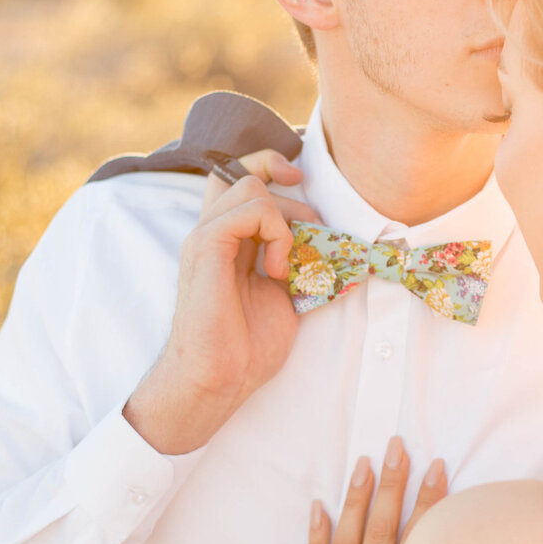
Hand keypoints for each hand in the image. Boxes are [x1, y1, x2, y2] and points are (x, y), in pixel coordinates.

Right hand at [123, 151, 318, 454]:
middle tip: (312, 242)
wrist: (219, 379)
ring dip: (285, 220)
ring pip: (250, 186)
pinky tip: (278, 269)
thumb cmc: (247, 346)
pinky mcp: (205, 248)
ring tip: (288, 265)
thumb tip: (337, 246)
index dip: (272, 164)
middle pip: (246, 172)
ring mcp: (205, 237)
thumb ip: (299, 262)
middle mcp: (212, 232)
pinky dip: (276, 232)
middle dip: (293, 200)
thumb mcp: (285, 295)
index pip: (241, 176)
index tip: (301, 179)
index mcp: (227, 240)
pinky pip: (250, 209)